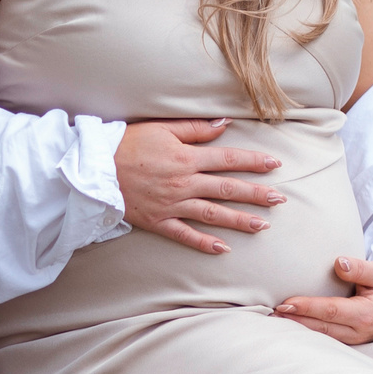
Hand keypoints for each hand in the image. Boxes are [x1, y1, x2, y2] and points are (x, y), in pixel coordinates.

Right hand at [116, 118, 283, 254]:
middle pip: (227, 189)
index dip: (254, 163)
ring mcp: (171, 204)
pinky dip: (203, 243)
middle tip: (280, 200)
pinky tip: (223, 249)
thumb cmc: (126, 144)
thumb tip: (225, 124)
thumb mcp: (161, 129)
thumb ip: (195, 129)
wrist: (92, 169)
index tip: (275, 165)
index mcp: (186, 158)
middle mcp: (183, 183)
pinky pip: (184, 235)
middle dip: (256, 195)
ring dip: (239, 220)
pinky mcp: (158, 221)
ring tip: (262, 226)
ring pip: (212, 214)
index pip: (228, 160)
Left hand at [275, 257, 372, 343]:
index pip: (330, 311)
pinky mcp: (352, 339)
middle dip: (294, 322)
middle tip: (269, 315)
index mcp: (366, 315)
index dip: (307, 308)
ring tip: (274, 321)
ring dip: (298, 329)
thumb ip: (360, 268)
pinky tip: (292, 325)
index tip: (285, 303)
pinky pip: (326, 337)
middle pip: (320, 328)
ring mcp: (356, 339)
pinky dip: (308, 332)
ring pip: (321, 336)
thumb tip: (339, 263)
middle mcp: (360, 332)